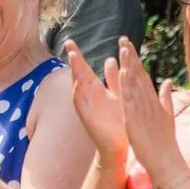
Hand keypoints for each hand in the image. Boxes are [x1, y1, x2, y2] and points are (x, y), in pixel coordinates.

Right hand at [61, 41, 127, 166]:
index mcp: (98, 90)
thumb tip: (110, 59)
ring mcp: (87, 107)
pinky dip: (78, 94)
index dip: (79, 55)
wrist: (121, 147)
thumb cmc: (119, 122)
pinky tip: (78, 84)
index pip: (86, 69)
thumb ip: (113, 78)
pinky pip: (80, 105)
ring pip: (78, 86)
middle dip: (75, 59)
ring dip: (75, 72)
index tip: (71, 41)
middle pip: (80, 74)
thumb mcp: (118, 95)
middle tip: (68, 43)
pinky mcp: (87, 118)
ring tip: (73, 57)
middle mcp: (90, 97)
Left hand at [111, 39, 184, 183]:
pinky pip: (130, 99)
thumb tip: (168, 80)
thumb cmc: (164, 140)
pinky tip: (122, 74)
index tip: (129, 46)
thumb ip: (166, 97)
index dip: (136, 60)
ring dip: (129, 66)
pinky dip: (127, 86)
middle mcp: (149, 101)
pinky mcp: (136, 118)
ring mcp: (143, 109)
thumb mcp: (167, 114)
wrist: (165, 159)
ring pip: (135, 83)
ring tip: (123, 50)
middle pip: (139, 75)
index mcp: (154, 100)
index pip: (143, 76)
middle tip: (124, 40)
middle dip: (131, 57)